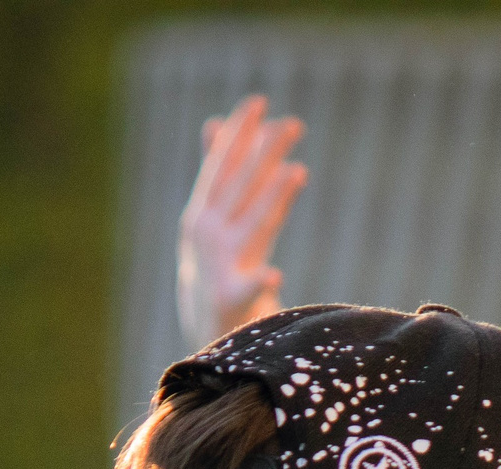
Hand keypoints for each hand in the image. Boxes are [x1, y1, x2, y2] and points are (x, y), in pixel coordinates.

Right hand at [176, 94, 308, 347]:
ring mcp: (218, 267)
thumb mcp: (215, 218)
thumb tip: (216, 123)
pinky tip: (273, 273)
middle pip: (241, 189)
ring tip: (297, 172)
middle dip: (265, 154)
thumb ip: (219, 173)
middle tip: (293, 124)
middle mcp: (208, 236)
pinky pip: (245, 290)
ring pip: (250, 227)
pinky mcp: (230, 302)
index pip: (222, 167)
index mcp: (203, 215)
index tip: (258, 102)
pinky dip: (258, 281)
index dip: (239, 135)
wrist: (207, 334)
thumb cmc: (217, 271)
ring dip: (272, 199)